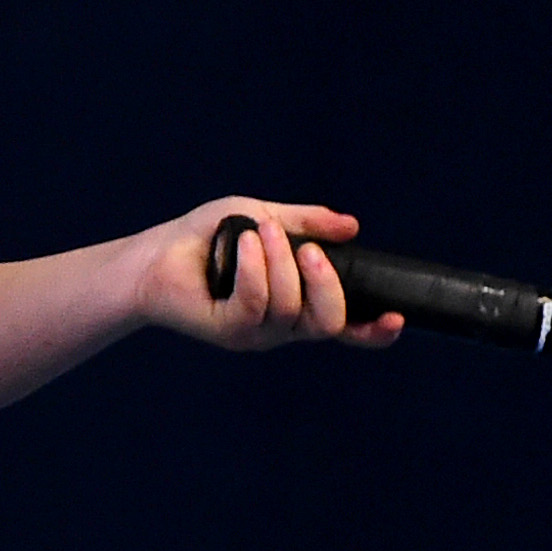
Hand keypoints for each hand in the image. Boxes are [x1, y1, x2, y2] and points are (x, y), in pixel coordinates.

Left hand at [137, 201, 405, 351]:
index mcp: (298, 302)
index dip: (374, 331)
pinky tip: (242, 245)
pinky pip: (255, 304)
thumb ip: (306, 223)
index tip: (397, 317)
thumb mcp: (263, 217)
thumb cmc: (207, 238)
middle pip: (329, 323)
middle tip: (306, 248)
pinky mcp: (229, 332)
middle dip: (326, 282)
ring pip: (291, 308)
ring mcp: (256, 333)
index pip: (344, 327)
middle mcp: (282, 325)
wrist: (154, 253)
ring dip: (279, 261)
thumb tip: (351, 226)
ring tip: (255, 232)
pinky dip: (254, 268)